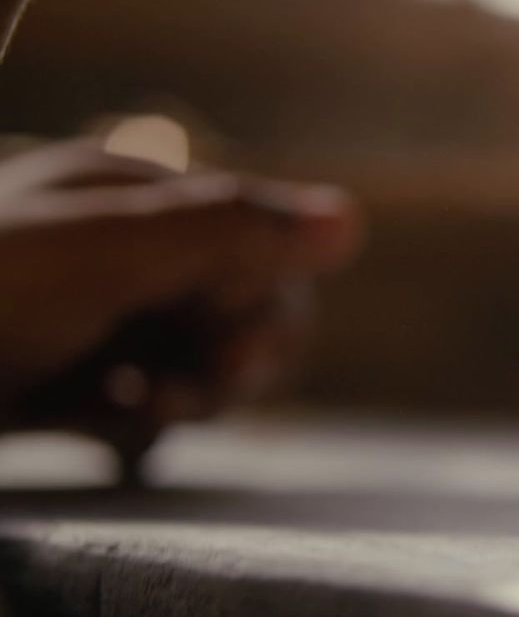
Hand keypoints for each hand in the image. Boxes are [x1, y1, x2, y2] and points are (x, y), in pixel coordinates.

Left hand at [0, 138, 361, 445]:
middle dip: (226, 364)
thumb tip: (352, 220)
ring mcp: (99, 314)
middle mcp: (130, 247)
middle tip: (175, 397)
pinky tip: (93, 419)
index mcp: (142, 194)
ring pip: (200, 365)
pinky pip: (143, 405)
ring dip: (186, 397)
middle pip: (241, 312)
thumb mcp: (100, 255)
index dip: (263, 312)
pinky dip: (133, 423)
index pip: (264, 252)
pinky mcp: (68, 376)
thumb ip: (225, 233)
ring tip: (132, 407)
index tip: (228, 358)